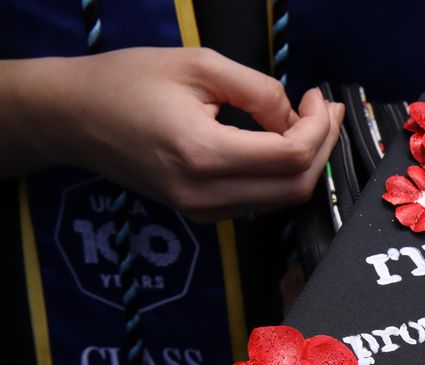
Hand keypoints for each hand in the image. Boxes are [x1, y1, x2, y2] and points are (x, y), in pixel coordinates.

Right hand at [1, 48, 342, 220]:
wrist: (73, 117)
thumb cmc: (127, 82)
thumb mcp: (198, 66)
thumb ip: (258, 90)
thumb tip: (296, 116)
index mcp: (202, 154)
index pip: (289, 156)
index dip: (317, 128)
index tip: (317, 97)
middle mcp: (204, 194)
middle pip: (295, 187)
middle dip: (322, 147)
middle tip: (325, 111)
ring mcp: (202, 210)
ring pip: (281, 199)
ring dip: (306, 163)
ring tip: (308, 122)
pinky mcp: (200, 213)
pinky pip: (259, 200)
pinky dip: (281, 174)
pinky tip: (280, 141)